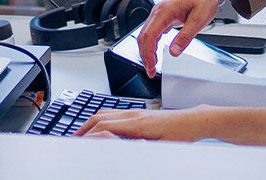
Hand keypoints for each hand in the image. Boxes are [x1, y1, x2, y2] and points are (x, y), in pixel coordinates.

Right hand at [76, 107, 221, 140]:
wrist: (193, 121)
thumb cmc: (180, 133)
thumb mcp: (159, 147)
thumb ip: (139, 149)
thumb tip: (123, 153)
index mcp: (135, 124)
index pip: (103, 127)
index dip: (87, 134)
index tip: (78, 142)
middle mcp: (133, 115)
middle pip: (99, 117)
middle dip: (83, 128)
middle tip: (73, 139)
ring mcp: (135, 112)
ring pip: (105, 113)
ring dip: (90, 122)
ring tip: (82, 133)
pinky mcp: (138, 113)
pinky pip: (113, 113)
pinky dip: (101, 119)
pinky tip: (100, 127)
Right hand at [136, 0, 230, 77]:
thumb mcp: (199, 19)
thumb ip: (185, 36)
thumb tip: (173, 52)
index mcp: (164, 10)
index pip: (149, 35)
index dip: (148, 54)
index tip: (151, 67)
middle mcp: (158, 11)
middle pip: (143, 36)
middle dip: (145, 55)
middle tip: (150, 71)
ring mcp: (159, 13)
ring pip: (146, 34)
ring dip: (147, 50)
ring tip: (152, 65)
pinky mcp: (163, 16)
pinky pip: (152, 31)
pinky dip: (151, 43)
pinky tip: (155, 52)